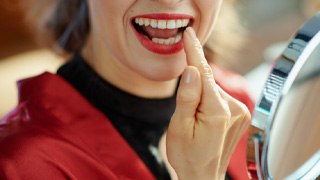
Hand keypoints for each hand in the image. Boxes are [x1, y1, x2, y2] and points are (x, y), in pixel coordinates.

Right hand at [166, 27, 250, 179]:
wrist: (202, 175)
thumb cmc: (187, 155)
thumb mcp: (179, 127)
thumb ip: (187, 98)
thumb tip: (191, 71)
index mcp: (217, 112)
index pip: (204, 74)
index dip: (194, 53)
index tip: (189, 35)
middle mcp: (234, 110)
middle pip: (208, 82)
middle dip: (192, 84)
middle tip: (184, 108)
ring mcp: (240, 112)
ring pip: (213, 89)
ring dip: (200, 94)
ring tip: (192, 119)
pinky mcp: (240, 115)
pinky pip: (219, 97)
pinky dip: (208, 99)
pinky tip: (201, 116)